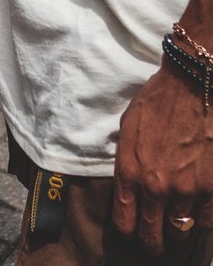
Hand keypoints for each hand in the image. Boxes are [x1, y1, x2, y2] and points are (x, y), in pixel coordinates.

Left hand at [113, 61, 212, 252]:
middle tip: (155, 241)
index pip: (125, 221)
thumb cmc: (156, 101)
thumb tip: (128, 186)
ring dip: (178, 225)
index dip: (129, 232)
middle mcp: (156, 186)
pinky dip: (202, 217)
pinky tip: (198, 208)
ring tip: (177, 219)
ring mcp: (186, 189)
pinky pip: (206, 219)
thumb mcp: (128, 128)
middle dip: (152, 241)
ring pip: (181, 228)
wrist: (191, 86)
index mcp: (130, 170)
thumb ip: (128, 161)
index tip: (133, 233)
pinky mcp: (211, 188)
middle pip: (153, 234)